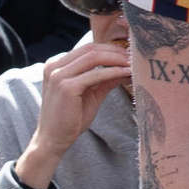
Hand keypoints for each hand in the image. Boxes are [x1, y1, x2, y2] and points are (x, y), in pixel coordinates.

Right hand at [16, 40, 133, 188]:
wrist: (53, 140)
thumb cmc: (71, 118)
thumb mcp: (91, 93)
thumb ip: (105, 79)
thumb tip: (126, 66)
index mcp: (56, 65)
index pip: (88, 48)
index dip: (111, 49)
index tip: (129, 54)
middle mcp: (54, 66)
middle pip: (91, 48)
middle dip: (116, 51)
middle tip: (134, 56)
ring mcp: (58, 75)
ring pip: (94, 57)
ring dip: (117, 59)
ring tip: (133, 64)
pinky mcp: (65, 87)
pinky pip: (96, 74)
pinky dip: (113, 72)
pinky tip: (126, 73)